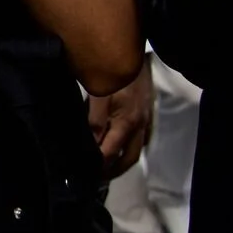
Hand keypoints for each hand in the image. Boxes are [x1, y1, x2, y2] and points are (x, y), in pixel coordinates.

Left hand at [87, 64, 154, 178]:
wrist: (137, 55)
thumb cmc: (116, 75)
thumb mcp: (100, 94)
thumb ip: (94, 120)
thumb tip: (90, 144)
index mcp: (127, 124)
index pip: (110, 153)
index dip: (98, 165)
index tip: (85, 172)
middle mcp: (139, 128)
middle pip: (128, 159)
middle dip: (112, 171)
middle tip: (95, 176)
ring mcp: (146, 123)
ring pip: (135, 151)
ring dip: (121, 163)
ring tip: (105, 168)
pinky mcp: (147, 116)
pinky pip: (140, 141)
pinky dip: (129, 150)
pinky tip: (119, 150)